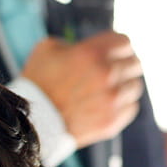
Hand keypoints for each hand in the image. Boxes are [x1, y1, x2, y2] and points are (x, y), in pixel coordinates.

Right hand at [22, 30, 143, 147]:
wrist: (31, 123)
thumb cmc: (37, 84)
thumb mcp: (47, 49)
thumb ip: (73, 43)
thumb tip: (86, 48)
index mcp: (92, 53)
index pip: (124, 43)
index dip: (117, 47)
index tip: (112, 54)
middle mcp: (106, 74)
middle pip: (134, 63)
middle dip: (123, 66)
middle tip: (112, 73)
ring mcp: (111, 100)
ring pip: (135, 86)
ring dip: (124, 86)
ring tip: (108, 91)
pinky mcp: (111, 121)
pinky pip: (131, 107)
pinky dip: (121, 106)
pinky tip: (106, 106)